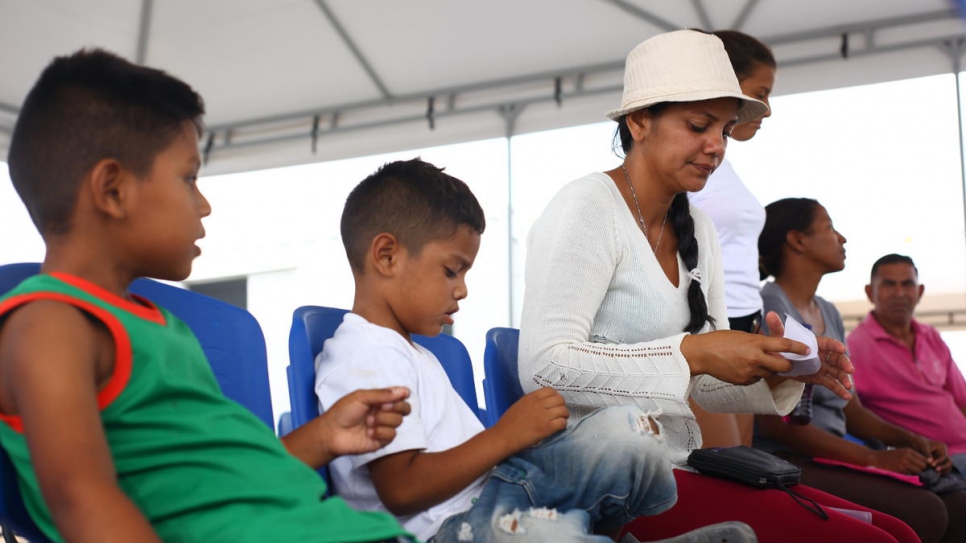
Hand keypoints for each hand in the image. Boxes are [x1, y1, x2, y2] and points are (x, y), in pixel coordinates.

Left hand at [320, 387, 410, 457]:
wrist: (332, 433)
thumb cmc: (343, 412)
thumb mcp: (361, 397)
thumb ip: (383, 394)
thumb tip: (405, 391)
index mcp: (380, 400)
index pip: (401, 396)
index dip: (400, 396)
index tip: (390, 398)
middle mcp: (384, 412)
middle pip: (405, 409)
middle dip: (395, 408)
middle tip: (380, 408)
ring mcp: (384, 426)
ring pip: (398, 421)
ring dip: (383, 420)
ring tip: (368, 422)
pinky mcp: (382, 440)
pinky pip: (392, 435)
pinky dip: (380, 432)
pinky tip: (369, 433)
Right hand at [493, 387, 568, 451]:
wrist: (503, 437)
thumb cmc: (508, 423)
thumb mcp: (519, 405)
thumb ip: (532, 402)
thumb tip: (545, 403)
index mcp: (531, 397)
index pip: (551, 390)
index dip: (556, 396)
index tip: (555, 403)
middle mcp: (538, 404)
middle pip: (560, 399)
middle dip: (562, 406)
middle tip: (560, 412)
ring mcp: (543, 416)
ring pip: (563, 411)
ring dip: (564, 416)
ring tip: (560, 420)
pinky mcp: (546, 428)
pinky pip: (562, 423)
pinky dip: (563, 425)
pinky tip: (558, 428)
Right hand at [681, 328, 804, 384]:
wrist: (701, 354)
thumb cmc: (720, 340)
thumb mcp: (742, 336)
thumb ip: (759, 343)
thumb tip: (774, 349)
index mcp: (755, 343)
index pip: (784, 345)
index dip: (799, 348)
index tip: (807, 350)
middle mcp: (755, 358)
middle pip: (784, 366)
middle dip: (788, 365)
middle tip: (787, 362)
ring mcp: (749, 372)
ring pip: (770, 374)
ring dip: (770, 370)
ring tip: (758, 362)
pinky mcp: (743, 381)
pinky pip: (757, 379)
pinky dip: (756, 375)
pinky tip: (745, 368)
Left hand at [761, 312, 853, 400]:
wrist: (779, 361)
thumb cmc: (782, 346)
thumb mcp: (779, 337)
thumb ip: (777, 327)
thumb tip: (770, 314)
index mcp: (815, 343)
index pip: (827, 343)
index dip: (835, 345)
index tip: (842, 348)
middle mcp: (822, 354)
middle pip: (836, 358)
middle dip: (844, 363)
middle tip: (849, 370)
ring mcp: (823, 367)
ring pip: (836, 372)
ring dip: (844, 378)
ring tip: (848, 386)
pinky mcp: (820, 378)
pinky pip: (831, 383)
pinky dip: (839, 390)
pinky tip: (846, 396)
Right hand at [869, 447, 928, 474]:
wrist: (875, 458)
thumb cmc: (888, 456)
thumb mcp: (901, 452)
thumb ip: (911, 456)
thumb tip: (924, 464)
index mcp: (908, 450)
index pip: (924, 458)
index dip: (925, 464)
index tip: (922, 468)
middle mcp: (907, 455)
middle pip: (923, 465)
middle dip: (922, 470)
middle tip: (919, 473)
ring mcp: (904, 462)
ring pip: (919, 471)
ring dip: (917, 474)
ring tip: (913, 475)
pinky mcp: (900, 469)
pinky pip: (911, 475)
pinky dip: (910, 476)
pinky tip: (906, 475)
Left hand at [908, 435, 952, 473]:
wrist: (915, 443)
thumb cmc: (919, 442)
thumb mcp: (923, 446)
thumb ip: (927, 454)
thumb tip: (930, 462)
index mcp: (942, 447)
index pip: (944, 456)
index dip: (939, 461)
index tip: (932, 465)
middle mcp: (944, 453)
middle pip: (949, 462)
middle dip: (944, 467)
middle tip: (936, 470)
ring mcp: (942, 459)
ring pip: (948, 467)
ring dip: (943, 471)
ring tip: (936, 474)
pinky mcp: (939, 463)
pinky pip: (943, 469)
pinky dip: (941, 472)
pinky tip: (934, 474)